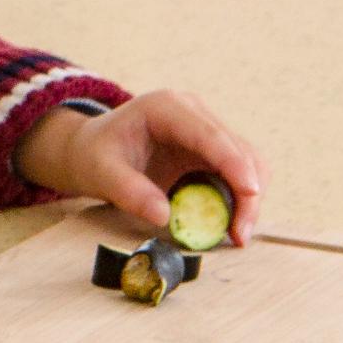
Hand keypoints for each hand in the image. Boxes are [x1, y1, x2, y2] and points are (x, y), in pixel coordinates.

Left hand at [15, 91, 267, 239]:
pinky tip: (230, 224)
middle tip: (240, 234)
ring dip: (249, 199)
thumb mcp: (100, 173)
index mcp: (165, 108)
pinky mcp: (211, 152)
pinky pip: (238, 174)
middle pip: (238, 150)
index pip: (209, 134)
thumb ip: (129, 192)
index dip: (234, 163)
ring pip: (248, 163)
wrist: (92, 149)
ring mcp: (206, 131)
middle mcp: (193, 114)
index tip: (251, 192)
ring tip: (236, 234)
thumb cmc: (95, 155)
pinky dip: (240, 200)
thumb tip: (164, 216)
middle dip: (247, 192)